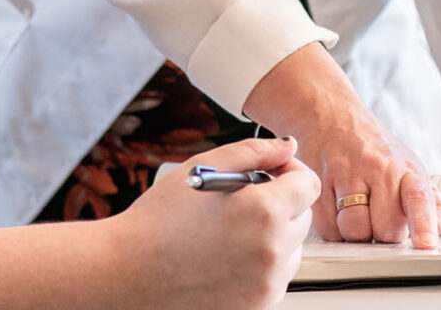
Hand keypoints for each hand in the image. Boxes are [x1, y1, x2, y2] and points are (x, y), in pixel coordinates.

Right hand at [118, 135, 318, 309]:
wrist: (131, 273)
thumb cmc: (161, 220)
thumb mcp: (206, 166)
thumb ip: (254, 151)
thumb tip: (286, 147)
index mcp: (264, 211)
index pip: (309, 184)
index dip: (291, 171)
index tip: (272, 172)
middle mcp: (273, 251)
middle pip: (304, 216)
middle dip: (282, 201)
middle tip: (244, 196)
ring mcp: (267, 284)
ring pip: (293, 249)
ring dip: (275, 233)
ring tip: (232, 227)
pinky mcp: (257, 306)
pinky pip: (276, 276)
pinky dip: (262, 262)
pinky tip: (228, 252)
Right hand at [242, 44, 440, 248]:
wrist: (330, 114)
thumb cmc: (373, 148)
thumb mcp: (408, 167)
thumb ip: (430, 201)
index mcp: (404, 168)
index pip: (418, 198)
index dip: (424, 223)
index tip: (426, 245)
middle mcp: (376, 168)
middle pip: (385, 229)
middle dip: (383, 233)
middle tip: (379, 215)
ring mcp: (345, 173)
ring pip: (354, 230)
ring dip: (355, 232)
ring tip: (356, 210)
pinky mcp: (317, 182)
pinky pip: (328, 228)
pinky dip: (333, 227)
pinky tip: (336, 206)